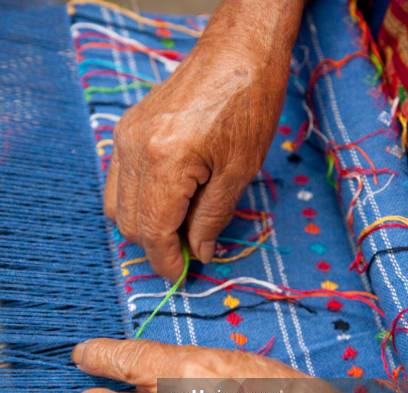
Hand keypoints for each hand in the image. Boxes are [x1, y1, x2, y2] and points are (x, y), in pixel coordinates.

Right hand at [105, 0, 303, 280]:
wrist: (237, 52)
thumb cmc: (248, 105)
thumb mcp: (238, 172)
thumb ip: (212, 219)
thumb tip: (199, 253)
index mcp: (164, 162)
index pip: (152, 232)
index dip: (165, 261)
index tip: (180, 277)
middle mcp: (134, 150)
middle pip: (129, 223)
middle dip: (155, 247)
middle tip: (186, 255)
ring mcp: (125, 138)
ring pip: (117, 206)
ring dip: (144, 227)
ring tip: (177, 231)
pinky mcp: (127, 130)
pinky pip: (118, 181)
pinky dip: (137, 202)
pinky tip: (164, 204)